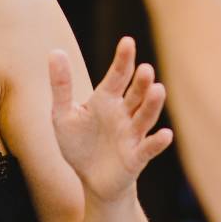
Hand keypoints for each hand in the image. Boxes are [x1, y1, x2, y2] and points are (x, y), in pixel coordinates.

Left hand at [49, 37, 174, 201]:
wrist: (90, 180)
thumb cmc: (79, 144)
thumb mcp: (63, 114)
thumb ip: (61, 86)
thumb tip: (55, 51)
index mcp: (107, 99)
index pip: (118, 76)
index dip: (123, 59)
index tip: (128, 41)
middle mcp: (124, 114)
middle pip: (136, 94)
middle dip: (142, 82)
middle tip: (146, 69)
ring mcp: (132, 135)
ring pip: (145, 116)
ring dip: (153, 104)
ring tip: (158, 89)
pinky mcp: (136, 157)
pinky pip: (148, 148)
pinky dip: (157, 142)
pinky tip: (165, 135)